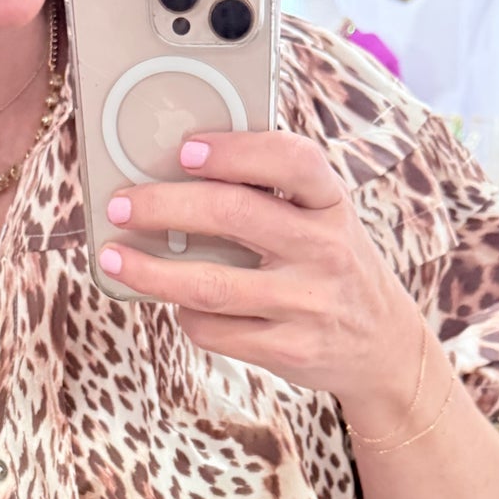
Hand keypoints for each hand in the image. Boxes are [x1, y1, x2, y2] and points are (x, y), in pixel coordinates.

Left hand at [98, 131, 426, 436]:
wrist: (384, 346)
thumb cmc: (335, 268)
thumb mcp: (325, 220)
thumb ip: (274, 196)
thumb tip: (180, 175)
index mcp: (332, 203)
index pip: (291, 161)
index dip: (234, 151)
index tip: (185, 150)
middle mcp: (325, 249)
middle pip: (231, 216)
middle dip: (163, 206)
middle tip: (121, 204)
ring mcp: (307, 303)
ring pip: (209, 284)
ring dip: (149, 270)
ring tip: (114, 255)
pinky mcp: (288, 348)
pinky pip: (214, 329)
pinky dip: (183, 314)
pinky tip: (177, 302)